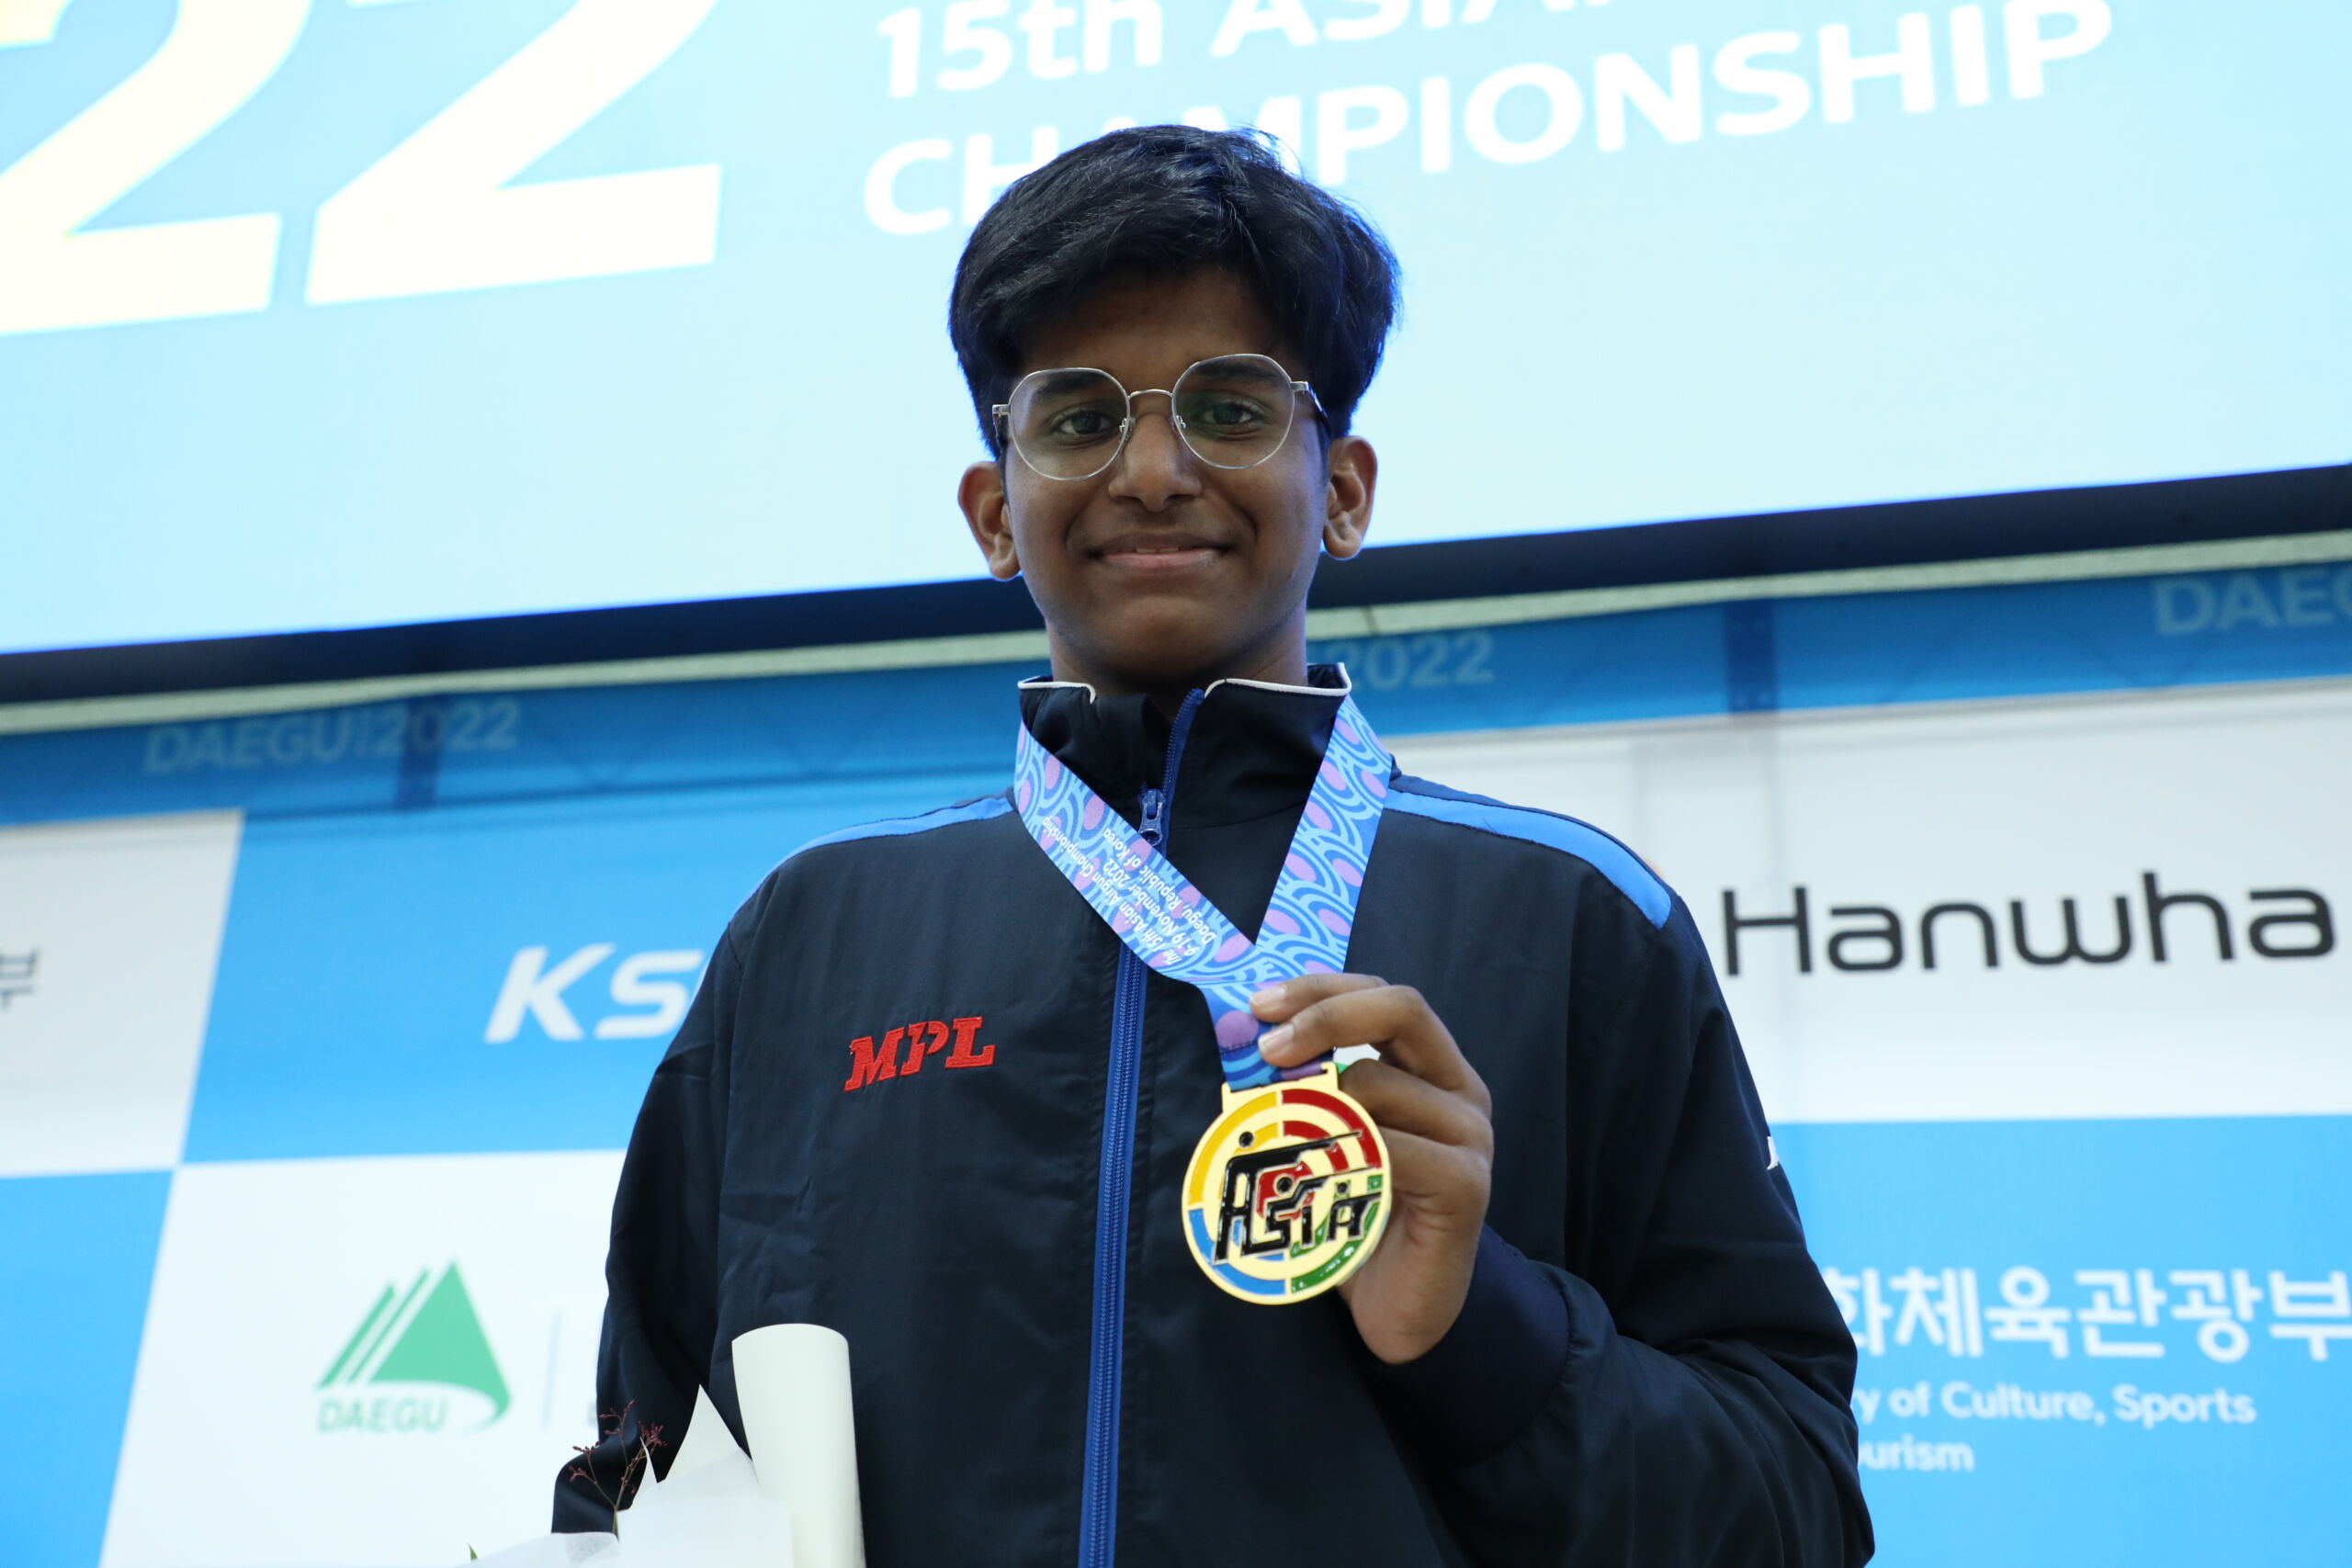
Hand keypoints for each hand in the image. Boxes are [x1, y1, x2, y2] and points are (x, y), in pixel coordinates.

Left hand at [1252, 974, 1493, 1363]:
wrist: (1398, 1314)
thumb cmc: (1353, 1220)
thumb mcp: (1325, 1140)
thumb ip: (1303, 1090)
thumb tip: (1238, 1042)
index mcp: (1430, 1069)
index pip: (1383, 996)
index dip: (1321, 989)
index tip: (1259, 1007)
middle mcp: (1459, 1091)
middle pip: (1402, 1010)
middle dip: (1325, 1015)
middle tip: (1265, 1047)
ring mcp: (1470, 1136)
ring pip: (1380, 1084)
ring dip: (1314, 1107)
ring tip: (1275, 1144)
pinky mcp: (1466, 1185)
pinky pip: (1395, 1148)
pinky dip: (1342, 1156)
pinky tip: (1313, 1182)